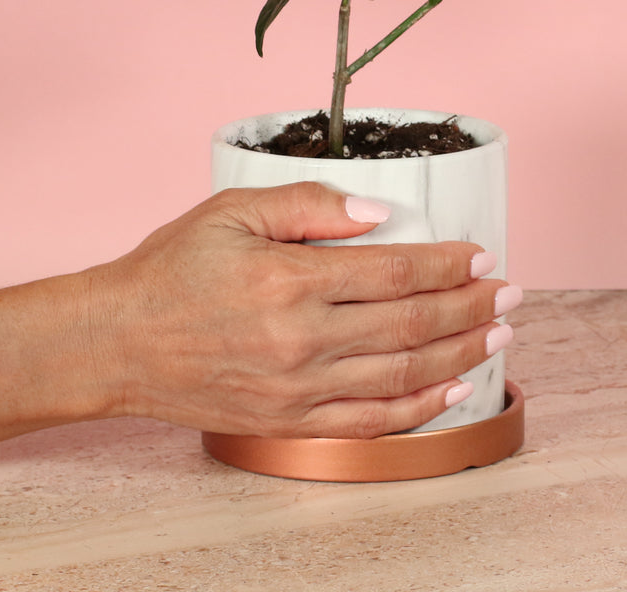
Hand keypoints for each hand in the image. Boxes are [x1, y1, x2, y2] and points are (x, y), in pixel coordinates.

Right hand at [89, 182, 516, 438]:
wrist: (115, 343)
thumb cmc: (173, 269)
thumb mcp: (234, 211)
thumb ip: (311, 204)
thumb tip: (380, 212)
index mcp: (290, 281)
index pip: (395, 272)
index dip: (448, 264)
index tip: (480, 256)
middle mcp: (300, 341)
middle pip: (411, 325)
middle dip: (472, 307)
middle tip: (511, 292)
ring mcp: (297, 390)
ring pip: (402, 376)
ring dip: (461, 354)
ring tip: (498, 334)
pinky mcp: (289, 422)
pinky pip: (370, 422)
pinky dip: (420, 408)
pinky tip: (453, 388)